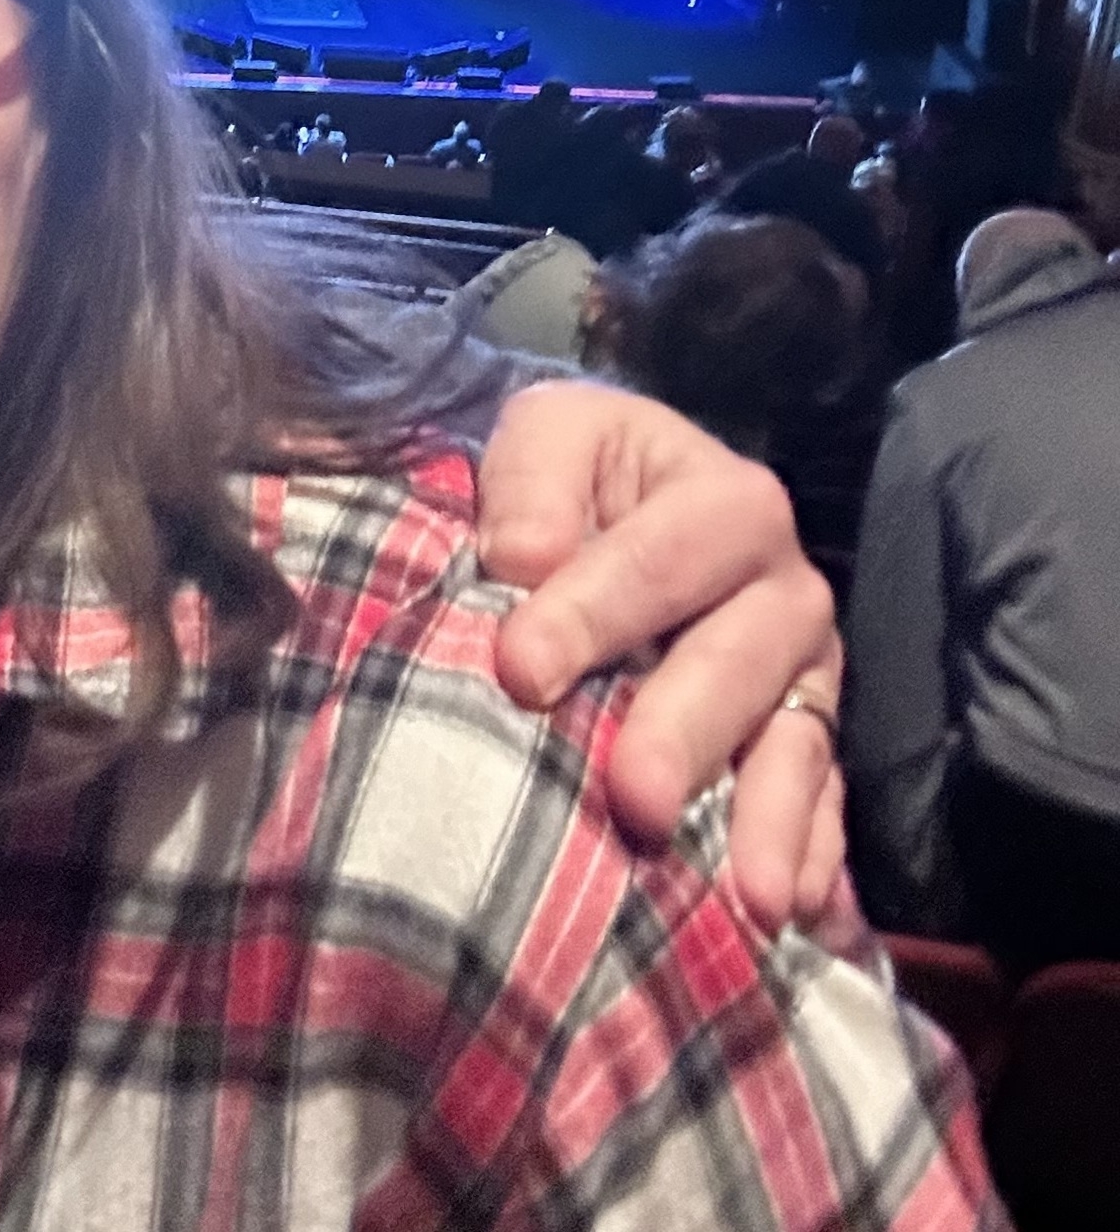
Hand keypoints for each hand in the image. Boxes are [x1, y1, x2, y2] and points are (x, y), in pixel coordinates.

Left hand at [476, 380, 843, 930]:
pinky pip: (825, 804)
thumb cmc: (577, 480)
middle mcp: (785, 587)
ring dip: (767, 818)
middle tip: (632, 797)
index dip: (592, 611)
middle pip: (739, 662)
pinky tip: (796, 909)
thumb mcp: (548, 438)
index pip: (660, 559)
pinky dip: (812, 855)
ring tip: (749, 894)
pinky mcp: (809, 745)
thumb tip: (524, 557)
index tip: (521, 669)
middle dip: (684, 731)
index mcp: (726, 500)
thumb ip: (534, 481)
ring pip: (795, 744)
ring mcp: (807, 677)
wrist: (623, 508)